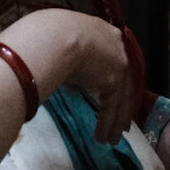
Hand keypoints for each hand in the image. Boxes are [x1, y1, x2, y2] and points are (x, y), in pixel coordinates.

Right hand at [4, 9, 136, 143]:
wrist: (51, 39)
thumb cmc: (45, 36)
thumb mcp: (60, 44)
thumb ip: (68, 59)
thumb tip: (69, 80)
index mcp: (101, 31)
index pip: (112, 56)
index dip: (113, 77)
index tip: (112, 91)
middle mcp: (115, 44)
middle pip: (123, 79)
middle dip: (122, 103)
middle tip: (122, 122)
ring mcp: (118, 61)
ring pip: (122, 96)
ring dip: (116, 120)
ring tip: (112, 138)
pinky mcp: (115, 78)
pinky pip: (112, 106)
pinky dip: (107, 123)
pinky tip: (103, 137)